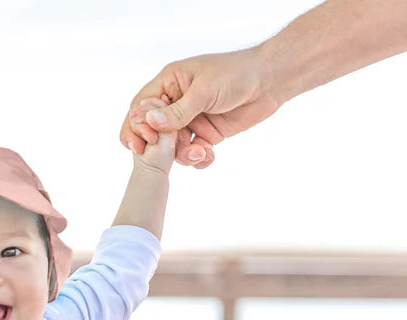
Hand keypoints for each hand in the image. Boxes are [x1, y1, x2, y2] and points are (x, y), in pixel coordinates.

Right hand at [119, 49, 280, 167]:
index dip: (136, 125)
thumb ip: (177, 111)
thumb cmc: (237, 73)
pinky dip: (197, 159)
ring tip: (201, 153)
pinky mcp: (205, 134)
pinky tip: (208, 156)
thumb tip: (148, 121)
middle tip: (164, 159)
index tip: (143, 141)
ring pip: (172, 147)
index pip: (141, 106)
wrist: (270, 81)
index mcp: (170, 83)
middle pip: (153, 130)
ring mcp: (190, 120)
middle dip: (158, 147)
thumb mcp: (204, 91)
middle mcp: (176, 102)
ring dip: (183, 155)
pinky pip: (191, 152)